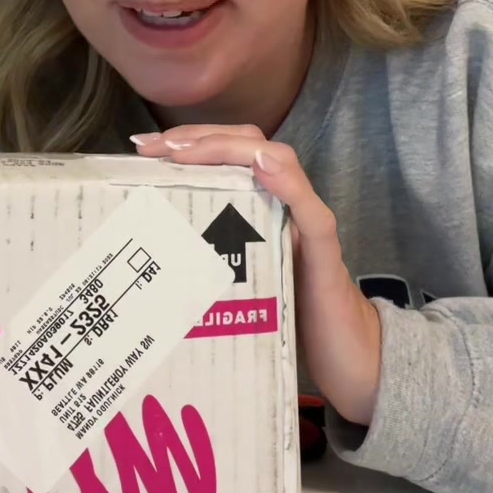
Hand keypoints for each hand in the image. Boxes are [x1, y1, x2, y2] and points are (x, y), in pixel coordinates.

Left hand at [132, 126, 380, 425]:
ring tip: (188, 151)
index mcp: (263, 207)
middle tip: (153, 147)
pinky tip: (264, 166)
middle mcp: (287, 204)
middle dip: (199, 136)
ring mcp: (309, 224)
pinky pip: (311, 212)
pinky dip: (287, 184)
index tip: (144, 148)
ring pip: (278, 161)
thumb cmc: (289, 316)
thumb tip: (151, 249)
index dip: (190, 140)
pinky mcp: (327, 255)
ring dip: (231, 149)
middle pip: (250, 144)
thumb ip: (207, 257)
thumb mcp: (236, 281)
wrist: (348, 356)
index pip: (232, 152)